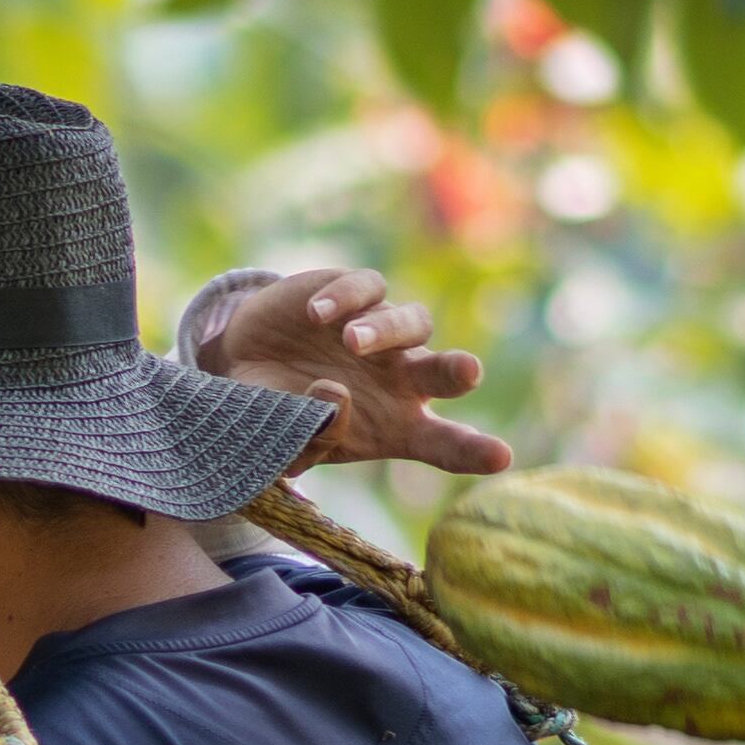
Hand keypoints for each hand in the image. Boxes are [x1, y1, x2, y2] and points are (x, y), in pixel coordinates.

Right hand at [205, 268, 514, 475]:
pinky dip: (347, 298)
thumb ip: (309, 436)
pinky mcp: (358, 292)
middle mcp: (401, 378)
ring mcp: (384, 333)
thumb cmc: (277, 413)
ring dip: (386, 331)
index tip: (500, 457)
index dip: (472, 451)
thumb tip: (334, 397)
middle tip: (468, 371)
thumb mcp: (283, 439)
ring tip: (351, 342)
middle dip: (458, 372)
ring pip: (413, 322)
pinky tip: (317, 316)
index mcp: (395, 427)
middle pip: (446, 374)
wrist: (243, 362)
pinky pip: (368, 288)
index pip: (443, 443)